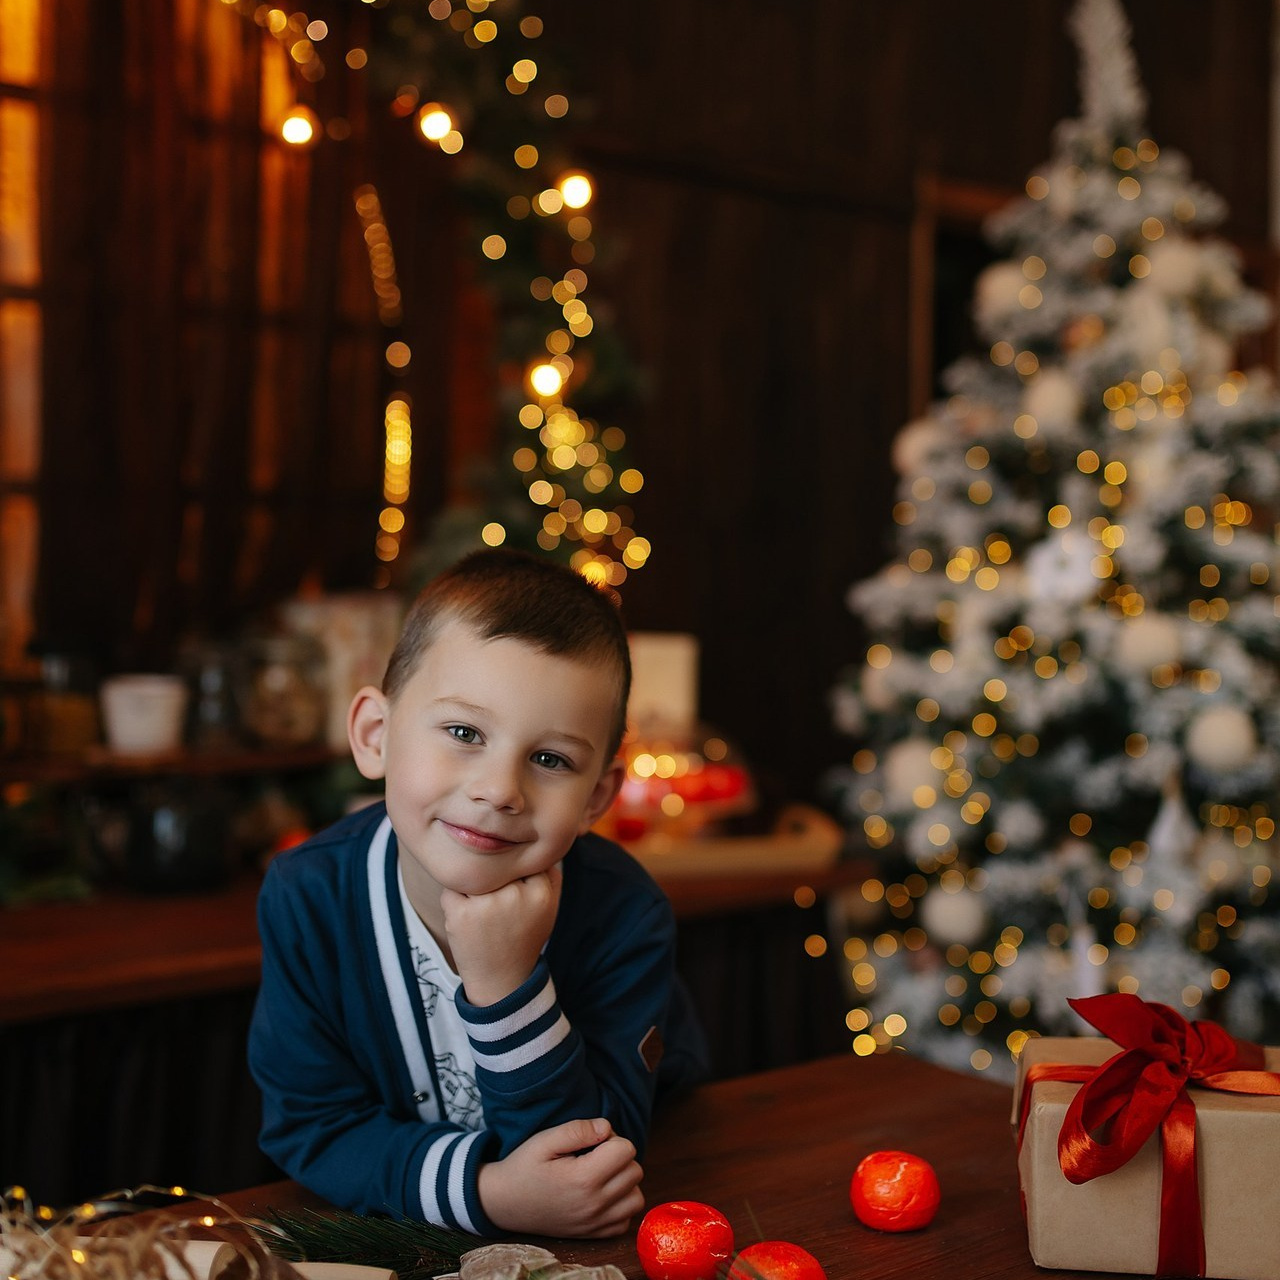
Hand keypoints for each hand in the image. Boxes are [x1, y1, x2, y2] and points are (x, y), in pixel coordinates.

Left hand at [441, 863, 561, 1004]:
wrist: (502, 980)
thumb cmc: (524, 937)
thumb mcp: (549, 908)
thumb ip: (550, 874)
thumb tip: (534, 845)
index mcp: (540, 893)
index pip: (522, 860)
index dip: (514, 874)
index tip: (514, 893)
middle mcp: (515, 895)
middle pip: (497, 865)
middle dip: (493, 879)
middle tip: (497, 906)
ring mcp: (486, 904)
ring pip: (473, 874)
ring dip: (473, 888)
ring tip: (483, 914)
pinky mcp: (460, 914)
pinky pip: (451, 889)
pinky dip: (454, 901)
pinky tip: (467, 921)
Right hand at [477, 1117, 643, 1237]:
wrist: (504, 1204)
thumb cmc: (524, 1167)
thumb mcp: (544, 1140)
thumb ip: (578, 1129)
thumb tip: (606, 1127)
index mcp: (584, 1178)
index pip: (626, 1149)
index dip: (611, 1138)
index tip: (591, 1141)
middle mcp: (594, 1204)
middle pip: (635, 1171)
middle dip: (619, 1156)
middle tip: (594, 1155)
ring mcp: (595, 1223)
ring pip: (636, 1197)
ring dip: (624, 1182)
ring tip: (600, 1174)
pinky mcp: (594, 1235)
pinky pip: (626, 1220)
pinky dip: (620, 1206)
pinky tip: (601, 1194)